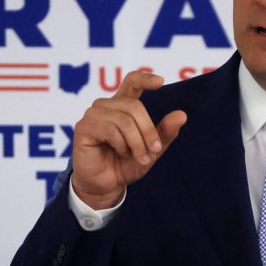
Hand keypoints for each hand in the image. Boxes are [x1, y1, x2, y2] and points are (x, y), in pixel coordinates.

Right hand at [71, 71, 186, 208]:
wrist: (107, 186)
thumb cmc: (126, 164)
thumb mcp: (152, 149)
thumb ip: (165, 132)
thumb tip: (182, 115)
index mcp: (123, 106)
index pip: (132, 81)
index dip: (145, 78)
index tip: (161, 82)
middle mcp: (106, 106)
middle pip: (134, 106)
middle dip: (148, 130)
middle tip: (154, 150)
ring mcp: (93, 115)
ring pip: (124, 120)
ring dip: (136, 142)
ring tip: (140, 157)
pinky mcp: (84, 127)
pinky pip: (110, 129)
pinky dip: (121, 144)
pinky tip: (121, 153)